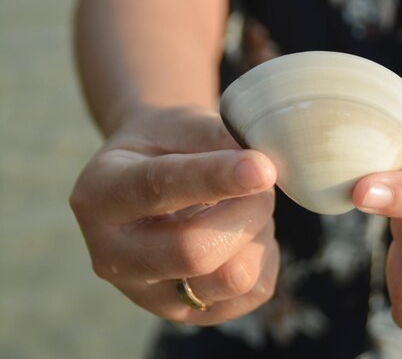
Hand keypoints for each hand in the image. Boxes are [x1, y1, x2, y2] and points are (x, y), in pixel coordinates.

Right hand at [70, 106, 278, 324]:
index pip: (158, 189)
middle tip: (264, 180)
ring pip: (232, 278)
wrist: (151, 178)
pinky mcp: (188, 313)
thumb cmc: (167, 145)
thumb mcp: (180, 124)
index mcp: (101, 194)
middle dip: (247, 211)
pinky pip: (254, 292)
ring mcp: (148, 295)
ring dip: (259, 233)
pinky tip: (247, 232)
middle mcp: (113, 256)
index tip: (263, 168)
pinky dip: (265, 256)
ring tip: (249, 205)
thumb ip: (217, 139)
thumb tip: (264, 169)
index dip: (216, 177)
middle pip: (194, 252)